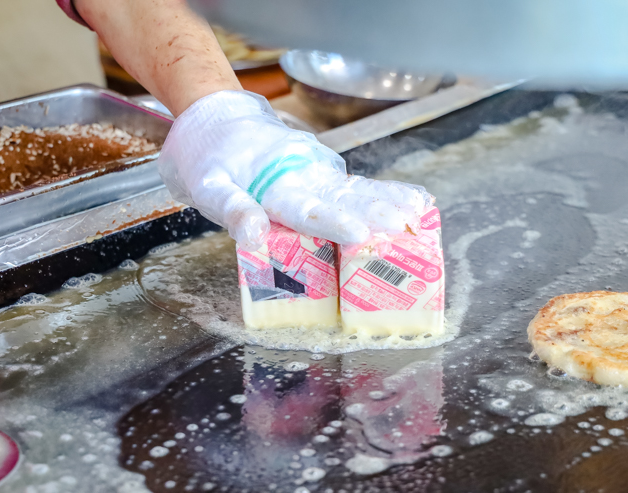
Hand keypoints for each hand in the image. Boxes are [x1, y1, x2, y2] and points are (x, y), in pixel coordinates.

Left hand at [156, 91, 434, 249]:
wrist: (217, 120)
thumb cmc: (210, 161)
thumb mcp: (208, 187)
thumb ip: (233, 209)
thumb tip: (255, 238)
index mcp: (273, 184)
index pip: (306, 208)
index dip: (333, 221)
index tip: (359, 233)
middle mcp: (302, 174)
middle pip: (343, 195)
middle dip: (376, 209)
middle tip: (406, 222)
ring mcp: (316, 170)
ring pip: (356, 187)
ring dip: (388, 199)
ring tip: (420, 209)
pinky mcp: (323, 170)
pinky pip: (355, 184)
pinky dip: (384, 192)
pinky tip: (414, 200)